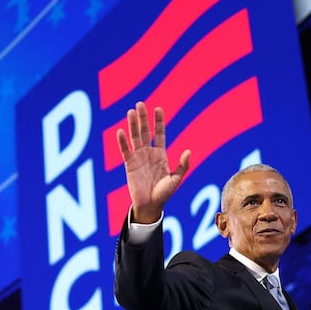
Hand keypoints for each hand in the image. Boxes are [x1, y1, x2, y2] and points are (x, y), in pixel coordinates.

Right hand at [116, 102, 189, 223]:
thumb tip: (189, 151)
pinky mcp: (129, 165)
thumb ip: (182, 165)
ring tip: (130, 112)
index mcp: (161, 154)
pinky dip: (122, 141)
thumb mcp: (176, 179)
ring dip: (132, 125)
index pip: (159, 133)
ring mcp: (138, 158)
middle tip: (140, 104)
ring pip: (134, 137)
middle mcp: (148, 153)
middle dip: (143, 118)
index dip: (158, 121)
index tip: (158, 108)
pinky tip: (121, 131)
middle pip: (145, 131)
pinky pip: (125, 151)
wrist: (150, 205)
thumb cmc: (164, 193)